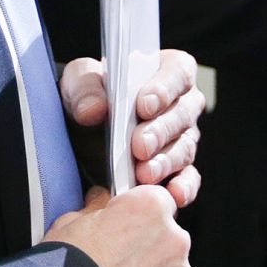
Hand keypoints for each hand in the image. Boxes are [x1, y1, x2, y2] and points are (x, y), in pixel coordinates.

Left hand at [60, 50, 203, 205]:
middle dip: (160, 132)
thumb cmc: (89, 97)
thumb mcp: (78, 82)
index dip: (165, 89)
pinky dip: (182, 187)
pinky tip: (171, 195)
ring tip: (143, 174)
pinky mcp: (177, 170)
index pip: (178, 73)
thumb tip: (93, 109)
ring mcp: (182, 139)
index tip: (144, 106)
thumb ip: (84, 87)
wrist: (81, 132)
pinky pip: (188, 179)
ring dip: (165, 163)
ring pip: (184, 149)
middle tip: (139, 146)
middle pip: (183, 115)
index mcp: (166, 71)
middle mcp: (181, 104)